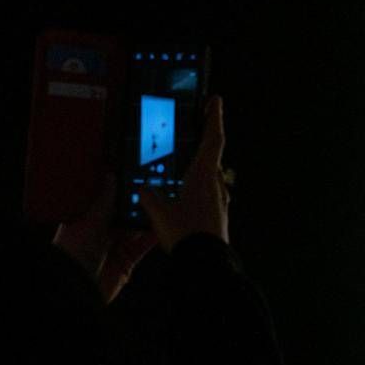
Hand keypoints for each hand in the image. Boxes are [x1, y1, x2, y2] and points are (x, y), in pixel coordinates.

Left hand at [53, 173, 156, 302]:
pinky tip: (163, 226)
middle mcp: (102, 231)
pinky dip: (154, 236)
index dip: (119, 189)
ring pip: (136, 228)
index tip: (134, 176)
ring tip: (163, 204)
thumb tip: (111, 176)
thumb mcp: (89, 221)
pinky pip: (144, 245)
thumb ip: (104, 200)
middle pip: (125, 213)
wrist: (77, 287)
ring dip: (148, 218)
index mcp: (87, 218)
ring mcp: (115, 246)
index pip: (107, 199)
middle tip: (154, 188)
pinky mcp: (127, 260)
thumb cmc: (73, 253)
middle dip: (138, 203)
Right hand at [140, 95, 230, 252]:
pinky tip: (184, 198)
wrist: (205, 263)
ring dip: (200, 170)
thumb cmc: (186, 235)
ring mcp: (220, 201)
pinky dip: (198, 189)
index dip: (214, 118)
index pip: (213, 139)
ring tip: (183, 168)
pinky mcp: (219, 215)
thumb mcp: (159, 212)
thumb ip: (149, 196)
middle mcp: (217, 185)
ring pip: (211, 177)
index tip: (215, 101)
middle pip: (213, 157)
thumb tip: (143, 190)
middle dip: (203, 143)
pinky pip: (208, 195)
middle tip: (195, 130)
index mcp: (204, 175)